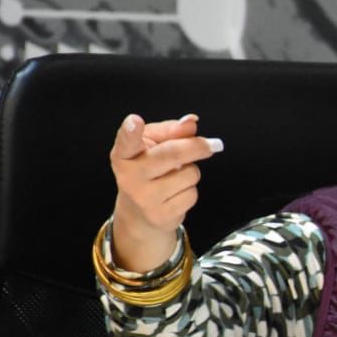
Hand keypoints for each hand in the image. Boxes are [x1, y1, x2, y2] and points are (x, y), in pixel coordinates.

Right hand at [108, 113, 221, 271]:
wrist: (139, 213)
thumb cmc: (148, 170)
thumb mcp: (152, 144)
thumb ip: (171, 131)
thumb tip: (191, 121)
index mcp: (123, 154)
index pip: (126, 142)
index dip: (130, 131)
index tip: (134, 121)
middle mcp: (129, 176)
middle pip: (173, 153)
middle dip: (197, 146)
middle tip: (213, 144)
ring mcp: (144, 198)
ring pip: (190, 174)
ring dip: (191, 171)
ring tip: (174, 176)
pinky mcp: (160, 215)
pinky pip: (192, 195)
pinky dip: (190, 191)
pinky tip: (175, 193)